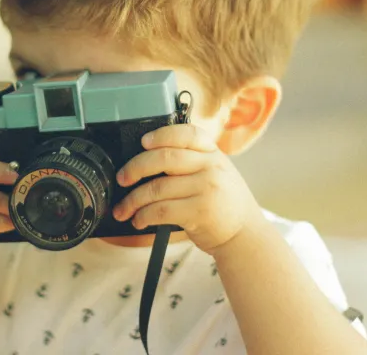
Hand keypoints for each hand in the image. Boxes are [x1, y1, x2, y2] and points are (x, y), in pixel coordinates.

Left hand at [112, 124, 262, 253]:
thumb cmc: (222, 202)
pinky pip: (161, 210)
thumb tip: (147, 157)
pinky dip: (143, 216)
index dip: (161, 135)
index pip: (186, 133)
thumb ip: (191, 160)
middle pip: (164, 158)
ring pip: (157, 188)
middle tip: (122, 179)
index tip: (142, 142)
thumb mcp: (216, 171)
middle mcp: (211, 167)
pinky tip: (139, 220)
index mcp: (213, 153)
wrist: (244, 233)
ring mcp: (206, 188)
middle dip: (135, 168)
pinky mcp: (200, 212)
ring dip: (133, 200)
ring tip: (123, 209)